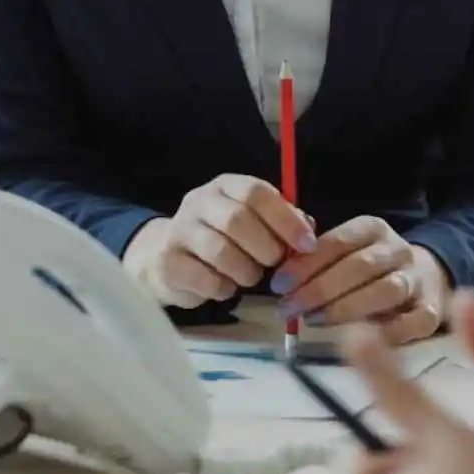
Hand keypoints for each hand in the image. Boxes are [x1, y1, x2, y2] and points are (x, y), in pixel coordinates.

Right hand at [123, 176, 315, 308]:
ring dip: (246, 270)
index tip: (307, 244)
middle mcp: (199, 201)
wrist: (166, 257)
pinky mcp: (167, 262)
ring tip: (252, 277)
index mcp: (227, 185)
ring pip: (220, 251)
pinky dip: (224, 287)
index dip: (286, 219)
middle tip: (276, 263)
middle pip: (237, 220)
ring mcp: (179, 230)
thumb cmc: (223, 237)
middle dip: (265, 247)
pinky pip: (203, 278)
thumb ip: (282, 221)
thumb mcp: (254, 220)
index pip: (257, 193)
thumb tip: (307, 231)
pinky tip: (228, 287)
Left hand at [272, 217, 450, 344]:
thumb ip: (315, 260)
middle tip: (288, 309)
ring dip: (346, 307)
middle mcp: (399, 250)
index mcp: (374, 229)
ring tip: (315, 321)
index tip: (280, 285)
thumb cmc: (366, 270)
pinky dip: (384, 333)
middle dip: (320, 288)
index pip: (340, 241)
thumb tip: (282, 277)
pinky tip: (356, 340)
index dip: (307, 263)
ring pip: (386, 289)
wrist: (422, 278)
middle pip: (362, 265)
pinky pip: (410, 322)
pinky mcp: (430, 312)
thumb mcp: (343, 253)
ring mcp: (417, 279)